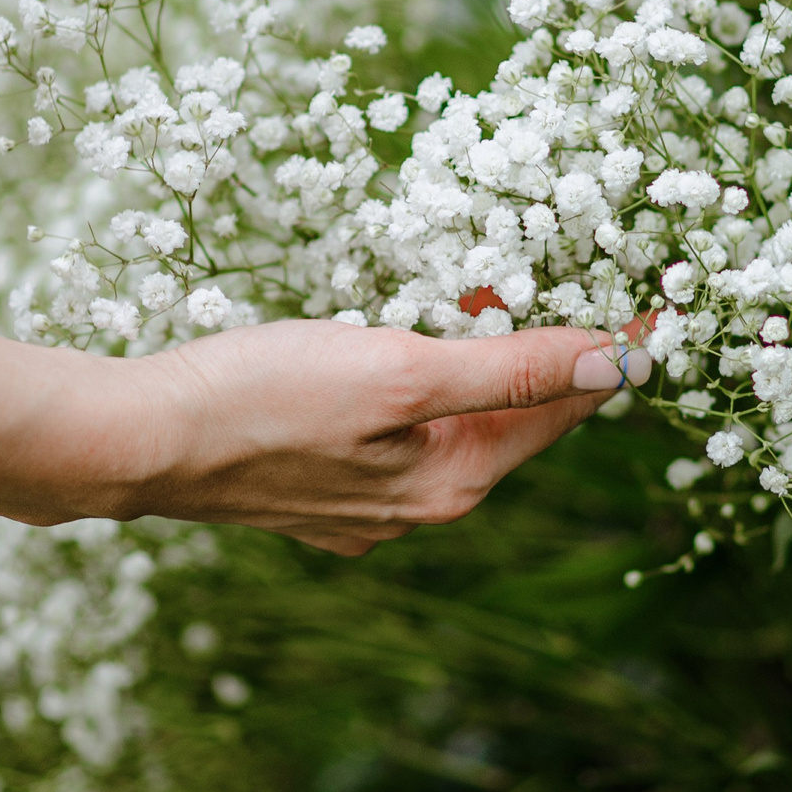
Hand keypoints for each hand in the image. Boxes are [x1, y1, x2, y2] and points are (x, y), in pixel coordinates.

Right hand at [112, 319, 650, 554]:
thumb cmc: (262, 397)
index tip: (655, 311)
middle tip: (564, 284)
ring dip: (474, 369)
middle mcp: (418, 508)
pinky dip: (414, 390)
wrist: (137, 441)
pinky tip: (392, 351)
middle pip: (510, 422)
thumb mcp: (398, 369)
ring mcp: (365, 507)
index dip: (611, 354)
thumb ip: (508, 368)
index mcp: (452, 484)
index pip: (562, 409)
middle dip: (540, 355)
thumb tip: (612, 364)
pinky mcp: (317, 490)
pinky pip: (395, 436)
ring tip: (476, 300)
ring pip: (450, 428)